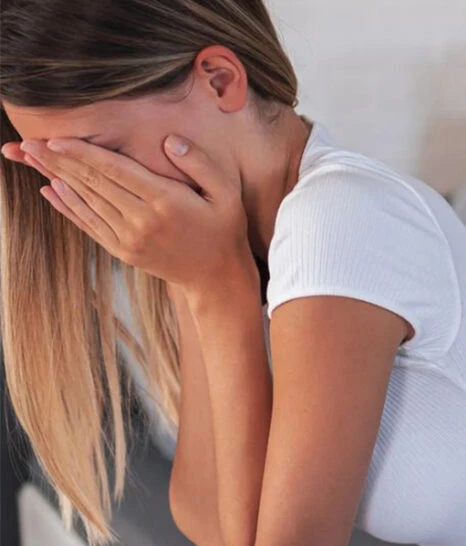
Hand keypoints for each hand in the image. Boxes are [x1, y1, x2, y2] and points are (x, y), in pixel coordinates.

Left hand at [1, 135, 255, 292]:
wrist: (217, 277)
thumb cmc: (224, 230)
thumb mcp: (227, 193)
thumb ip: (200, 164)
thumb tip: (169, 141)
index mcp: (166, 201)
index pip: (116, 170)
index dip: (84, 153)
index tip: (56, 138)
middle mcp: (142, 221)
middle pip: (94, 184)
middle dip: (59, 162)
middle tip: (28, 144)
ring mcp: (130, 239)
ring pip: (87, 203)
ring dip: (57, 180)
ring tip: (32, 160)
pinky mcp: (124, 251)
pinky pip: (90, 225)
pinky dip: (68, 207)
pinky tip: (51, 191)